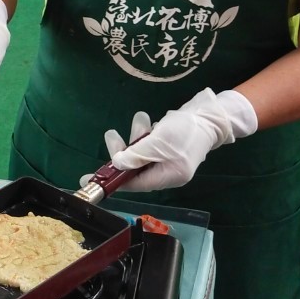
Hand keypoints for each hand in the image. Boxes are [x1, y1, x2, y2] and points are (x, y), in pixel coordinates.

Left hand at [99, 88, 257, 190]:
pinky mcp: (165, 148)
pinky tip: (149, 123)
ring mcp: (166, 160)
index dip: (113, 180)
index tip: (90, 179)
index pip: (135, 183)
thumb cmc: (186, 130)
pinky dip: (144, 134)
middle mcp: (167, 172)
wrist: (209, 115)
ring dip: (135, 137)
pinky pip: (147, 145)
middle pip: (134, 168)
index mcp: (168, 177)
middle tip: (112, 135)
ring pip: (139, 153)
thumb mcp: (159, 142)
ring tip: (141, 120)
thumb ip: (137, 155)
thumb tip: (117, 164)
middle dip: (123, 151)